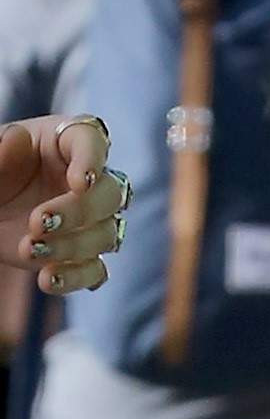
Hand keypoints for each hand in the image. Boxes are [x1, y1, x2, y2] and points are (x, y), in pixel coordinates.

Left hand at [0, 115, 131, 297]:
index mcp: (64, 142)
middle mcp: (86, 180)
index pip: (91, 140)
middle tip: (38, 222)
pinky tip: (47, 280)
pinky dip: (75, 278)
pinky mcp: (81, 256)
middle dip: (79, 212)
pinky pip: (95, 271)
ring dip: (71, 247)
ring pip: (106, 235)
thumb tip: (17, 138)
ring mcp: (88, 221)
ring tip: (29, 249)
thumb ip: (0, 151)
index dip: (92, 160)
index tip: (79, 182)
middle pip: (110, 194)